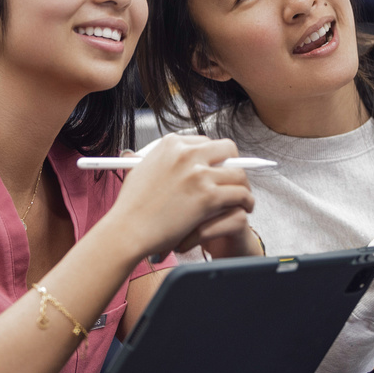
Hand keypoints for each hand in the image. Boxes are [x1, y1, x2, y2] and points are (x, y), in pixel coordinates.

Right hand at [101, 134, 254, 258]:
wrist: (127, 230)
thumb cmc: (131, 207)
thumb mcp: (140, 170)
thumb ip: (159, 161)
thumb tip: (172, 160)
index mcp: (171, 144)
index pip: (206, 142)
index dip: (216, 157)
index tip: (219, 168)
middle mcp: (187, 154)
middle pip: (227, 149)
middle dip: (234, 164)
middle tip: (236, 179)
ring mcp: (199, 174)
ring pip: (238, 173)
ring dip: (244, 185)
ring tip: (244, 197)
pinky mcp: (208, 196)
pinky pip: (240, 194)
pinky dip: (246, 201)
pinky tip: (245, 207)